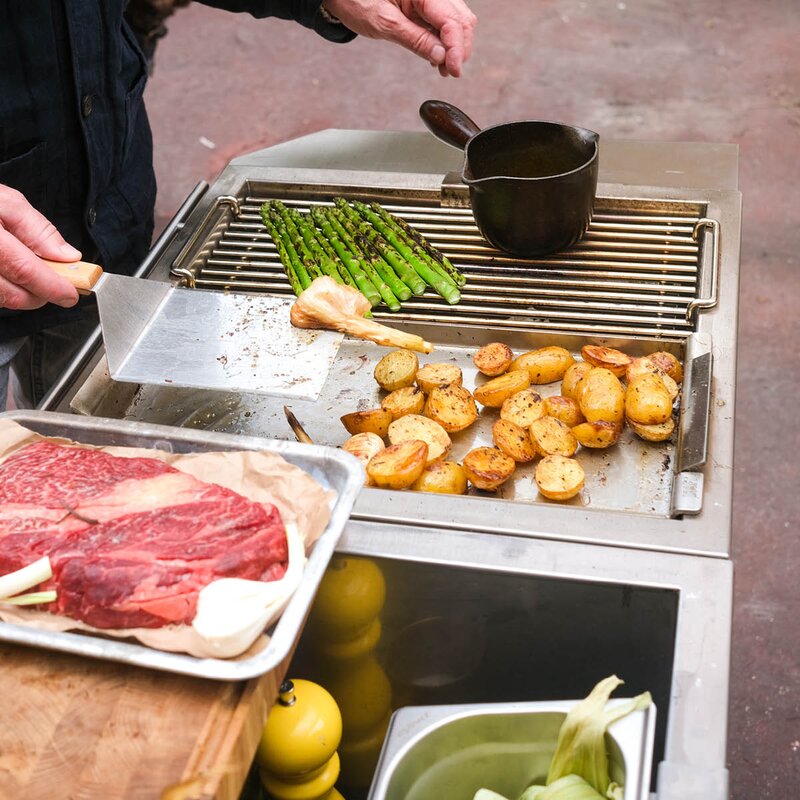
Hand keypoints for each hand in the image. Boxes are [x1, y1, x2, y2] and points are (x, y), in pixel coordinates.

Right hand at [0, 184, 79, 310]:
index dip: (52, 286)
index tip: (71, 293)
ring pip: (0, 299)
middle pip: (11, 293)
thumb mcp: (4, 201)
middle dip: (39, 295)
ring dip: (20, 295)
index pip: (24, 268)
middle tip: (55, 288)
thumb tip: (66, 256)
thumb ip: (37, 229)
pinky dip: (3, 291)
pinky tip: (6, 276)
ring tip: (28, 276)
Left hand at [323, 0, 476, 76]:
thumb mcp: (384, 24)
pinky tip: (437, 57)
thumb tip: (440, 56)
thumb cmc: (356, 0)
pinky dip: (444, 42)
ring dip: (454, 47)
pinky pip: (442, 23)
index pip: (452, 20)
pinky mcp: (423, 7)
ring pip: (456, 22)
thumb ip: (415, 39)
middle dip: (460, 48)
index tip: (453, 70)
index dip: (456, 48)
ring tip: (443, 68)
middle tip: (450, 71)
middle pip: (461, 19)